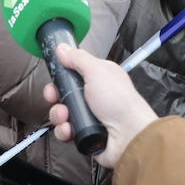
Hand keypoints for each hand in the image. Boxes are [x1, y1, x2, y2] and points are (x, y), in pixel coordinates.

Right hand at [43, 45, 157, 168]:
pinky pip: (65, 131)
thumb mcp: (97, 72)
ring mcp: (88, 116)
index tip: (55, 79)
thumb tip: (62, 48)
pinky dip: (64, 131)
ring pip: (61, 114)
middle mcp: (93, 97)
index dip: (61, 77)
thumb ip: (78, 59)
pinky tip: (69, 131)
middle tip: (56, 99)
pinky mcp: (84, 134)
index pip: (72, 73)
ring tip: (65, 117)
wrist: (129, 136)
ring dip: (58, 116)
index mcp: (98, 78)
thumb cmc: (119, 101)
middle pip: (63, 94)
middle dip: (55, 97)